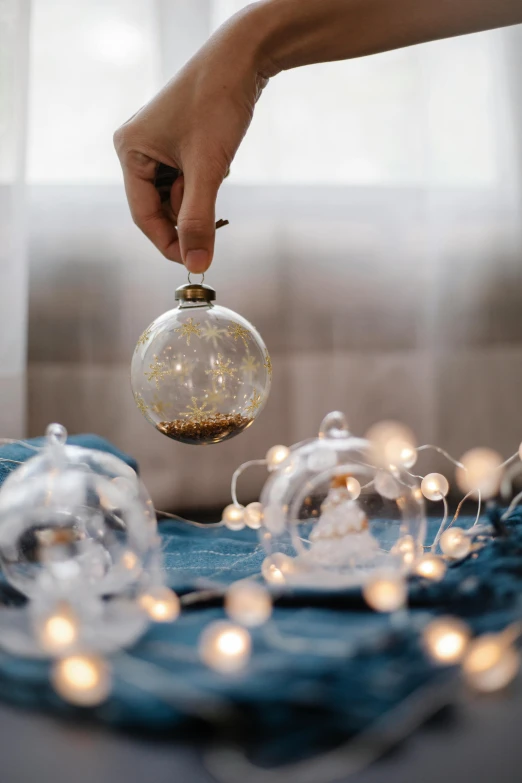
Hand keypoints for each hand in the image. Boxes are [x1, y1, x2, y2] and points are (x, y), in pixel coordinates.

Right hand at [114, 15, 268, 272]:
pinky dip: (206, 179)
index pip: (143, 216)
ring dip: (201, 194)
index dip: (169, 243)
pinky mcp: (178, 143)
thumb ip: (199, 220)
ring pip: (178, 195)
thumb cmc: (217, 104)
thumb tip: (196, 265)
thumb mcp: (207, 169)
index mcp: (130, 152)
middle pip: (160, 208)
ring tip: (216, 165)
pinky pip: (189, 178)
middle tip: (215, 206)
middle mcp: (137, 149)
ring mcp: (157, 146)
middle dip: (189, 210)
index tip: (194, 262)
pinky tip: (218, 157)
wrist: (243, 58)